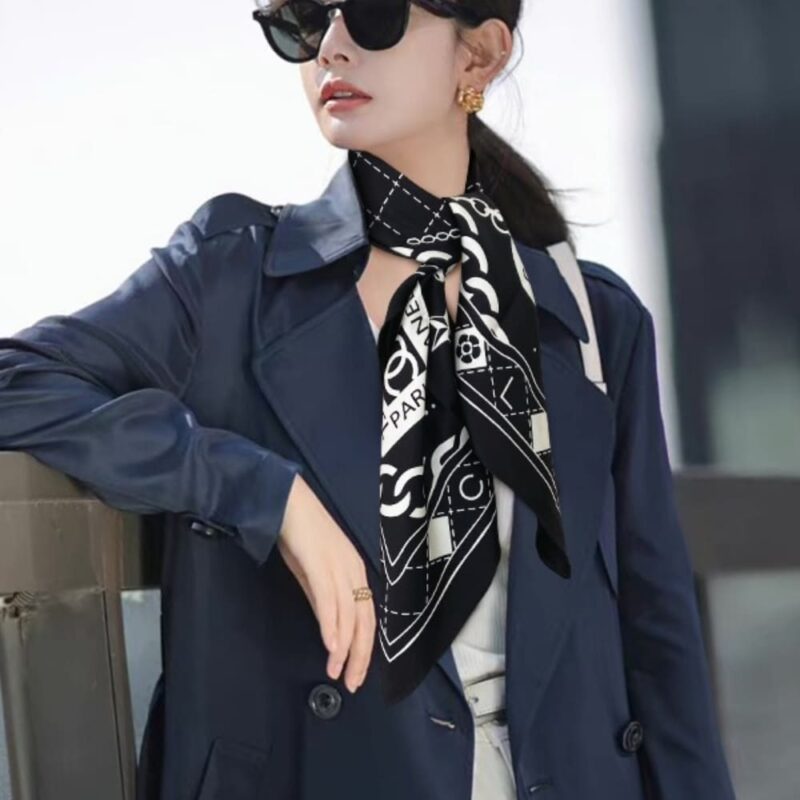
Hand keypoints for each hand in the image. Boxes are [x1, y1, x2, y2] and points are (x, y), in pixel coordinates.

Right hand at [277, 474, 376, 692]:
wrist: (284, 500)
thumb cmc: (298, 533)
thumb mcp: (313, 572)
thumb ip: (323, 598)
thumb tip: (330, 629)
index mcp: (355, 571)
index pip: (366, 617)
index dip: (364, 648)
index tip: (356, 674)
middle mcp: (353, 569)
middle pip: (364, 620)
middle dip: (360, 655)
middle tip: (351, 683)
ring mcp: (339, 565)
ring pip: (349, 613)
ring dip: (344, 647)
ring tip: (337, 672)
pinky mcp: (321, 561)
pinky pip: (330, 598)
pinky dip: (332, 624)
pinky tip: (331, 645)